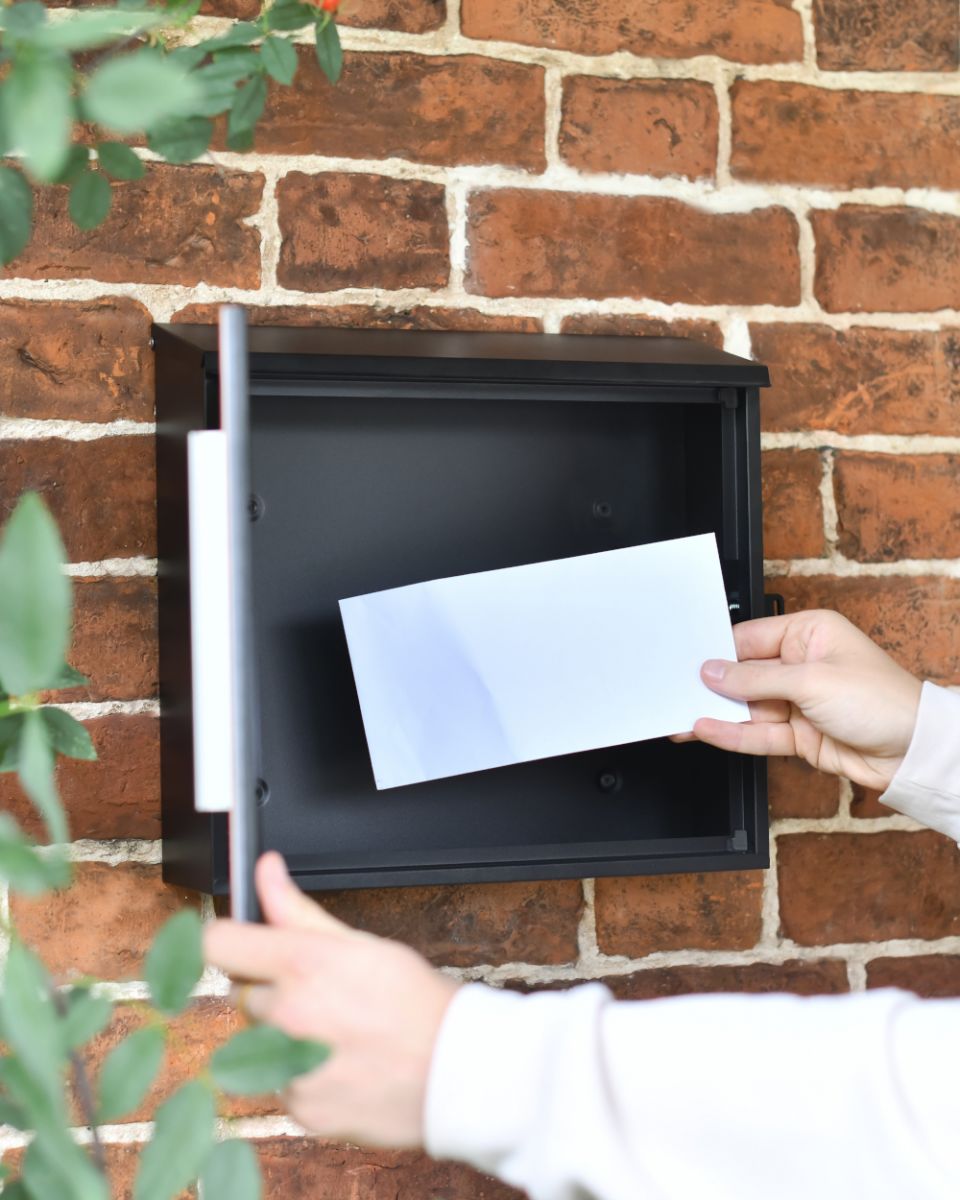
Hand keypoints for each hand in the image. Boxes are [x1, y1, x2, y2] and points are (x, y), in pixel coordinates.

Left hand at [203, 852, 459, 1146]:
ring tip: (338, 1035)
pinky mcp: (298, 1109)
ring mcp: (289, 1068)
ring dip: (286, 1039)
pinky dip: (304, 1078)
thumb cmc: (416, 1003)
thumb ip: (298, 911)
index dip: (228, 940)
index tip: (239, 944)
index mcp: (301, 965)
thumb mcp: (361, 944)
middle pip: (245, 995)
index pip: (217, 943)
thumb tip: (266, 871)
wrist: (456, 1072)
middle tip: (322, 997)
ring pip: (261, 1044)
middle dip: (273, 993)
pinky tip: (342, 1066)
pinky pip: (281, 1085)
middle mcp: (287, 1016)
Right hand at [677, 609, 921, 791]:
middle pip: (744, 674)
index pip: (749, 638)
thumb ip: (756, 678)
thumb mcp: (811, 681)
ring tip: (680, 714)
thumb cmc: (883, 702)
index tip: (688, 662)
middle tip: (675, 688)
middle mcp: (801, 664)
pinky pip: (757, 733)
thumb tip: (714, 670)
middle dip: (712, 684)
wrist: (914, 752)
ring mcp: (798, 702)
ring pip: (746, 706)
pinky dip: (732, 733)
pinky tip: (707, 729)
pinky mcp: (798, 735)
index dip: (718, 652)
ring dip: (716, 712)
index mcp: (808, 633)